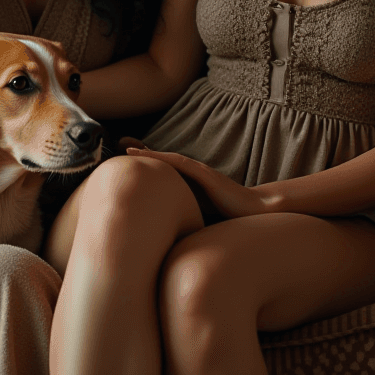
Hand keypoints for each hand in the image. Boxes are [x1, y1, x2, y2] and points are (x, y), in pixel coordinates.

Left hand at [121, 140, 266, 218]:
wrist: (254, 210)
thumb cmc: (229, 215)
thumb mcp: (201, 214)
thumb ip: (186, 215)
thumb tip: (165, 230)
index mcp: (191, 183)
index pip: (165, 170)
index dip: (147, 163)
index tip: (126, 159)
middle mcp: (194, 174)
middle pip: (164, 161)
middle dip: (143, 153)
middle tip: (121, 145)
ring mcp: (201, 173)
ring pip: (170, 160)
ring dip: (150, 154)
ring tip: (130, 150)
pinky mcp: (208, 176)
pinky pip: (185, 166)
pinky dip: (169, 160)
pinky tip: (156, 157)